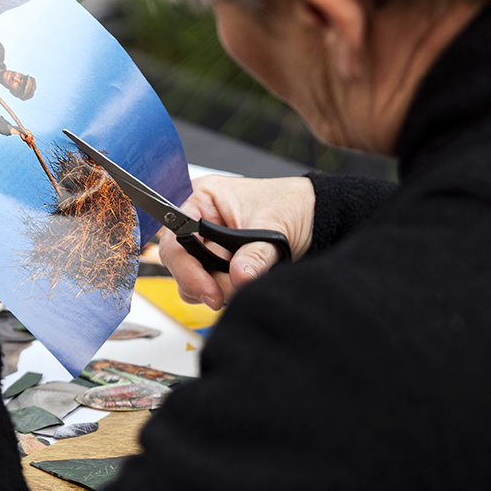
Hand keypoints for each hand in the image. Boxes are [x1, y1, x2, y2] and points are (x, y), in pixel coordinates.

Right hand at [157, 175, 314, 310]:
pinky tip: (245, 281)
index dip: (187, 268)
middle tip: (230, 291)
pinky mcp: (219, 263)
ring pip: (192, 279)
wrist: (316, 218)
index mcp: (202, 199)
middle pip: (180, 263)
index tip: (208, 290)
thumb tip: (239, 276)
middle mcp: (199, 221)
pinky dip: (226, 290)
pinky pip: (209, 286)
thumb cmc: (292, 205)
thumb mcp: (273, 227)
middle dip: (205, 282)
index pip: (175, 239)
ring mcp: (208, 244)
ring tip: (246, 279)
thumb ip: (255, 254)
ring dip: (218, 288)